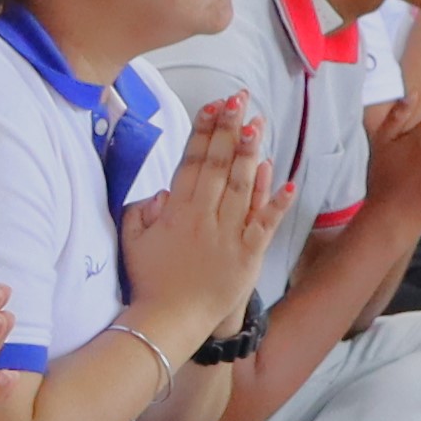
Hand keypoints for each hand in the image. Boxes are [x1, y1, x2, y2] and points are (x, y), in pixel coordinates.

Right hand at [120, 101, 280, 342]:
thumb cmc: (150, 280)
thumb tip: (163, 191)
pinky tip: (287, 178)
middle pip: (220, 165)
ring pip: (243, 186)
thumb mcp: (133, 241)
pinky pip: (264, 223)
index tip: (213, 106)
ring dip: (252, 154)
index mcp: (176, 211)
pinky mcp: (248, 255)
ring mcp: (228, 235)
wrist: (170, 321)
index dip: (204, 132)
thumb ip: (142, 211)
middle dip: (230, 129)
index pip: (192, 162)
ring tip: (259, 124)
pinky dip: (277, 202)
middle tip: (239, 100)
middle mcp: (204, 217)